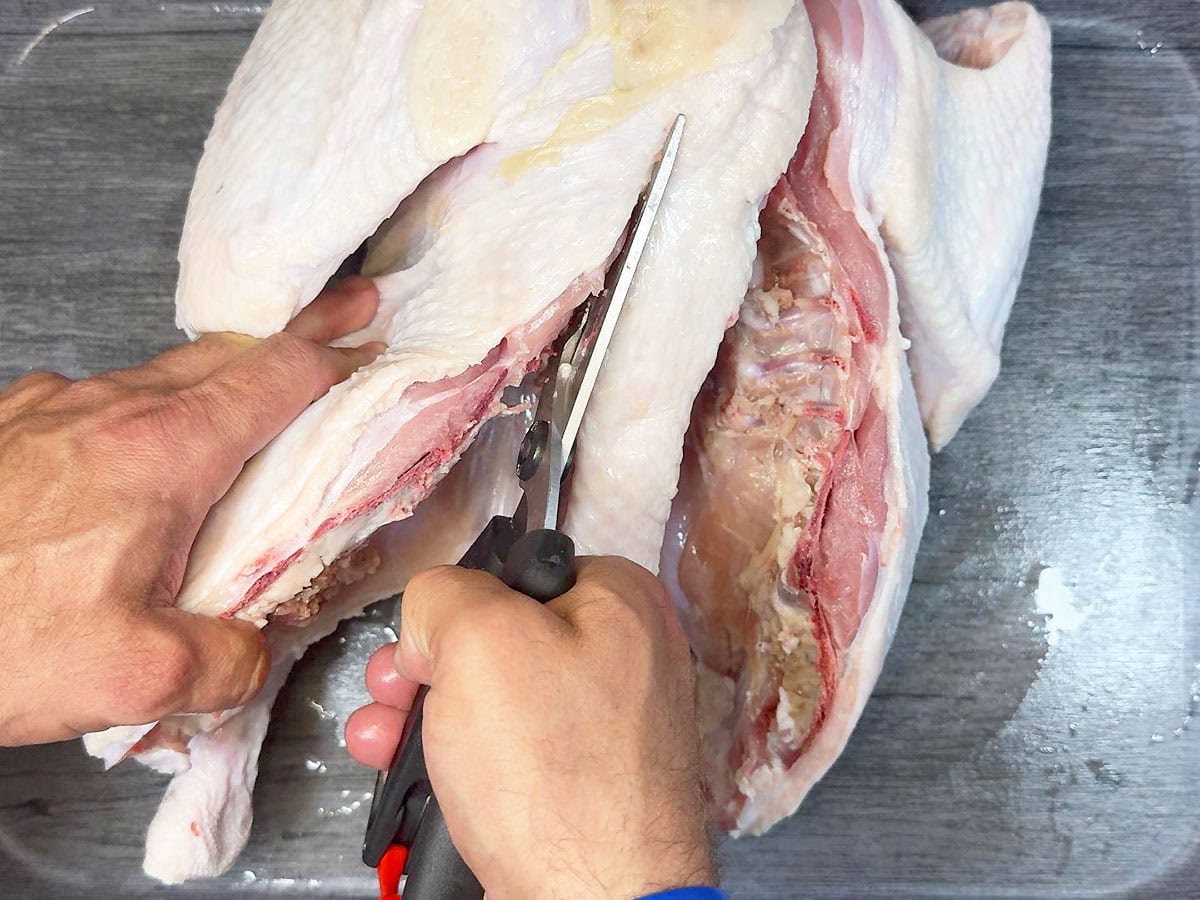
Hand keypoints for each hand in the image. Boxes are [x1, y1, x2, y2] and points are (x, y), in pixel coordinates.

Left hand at [0, 278, 381, 745]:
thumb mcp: (134, 675)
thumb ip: (225, 662)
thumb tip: (253, 652)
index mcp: (163, 450)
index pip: (275, 374)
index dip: (335, 355)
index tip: (370, 339)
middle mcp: (110, 409)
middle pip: (225, 354)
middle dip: (292, 340)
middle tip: (341, 327)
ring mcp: (51, 407)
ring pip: (161, 377)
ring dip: (217, 385)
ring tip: (247, 418)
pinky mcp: (10, 428)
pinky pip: (102, 404)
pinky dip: (147, 416)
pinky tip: (137, 471)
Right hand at [345, 557, 716, 899]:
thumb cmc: (552, 771)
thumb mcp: (481, 638)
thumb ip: (447, 593)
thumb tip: (435, 614)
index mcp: (622, 600)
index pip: (518, 570)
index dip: (459, 604)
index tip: (426, 643)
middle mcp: (623, 656)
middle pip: (497, 637)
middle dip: (426, 665)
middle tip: (394, 690)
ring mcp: (603, 727)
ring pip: (491, 697)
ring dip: (422, 713)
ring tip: (378, 738)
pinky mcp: (579, 785)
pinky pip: (508, 751)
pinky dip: (454, 756)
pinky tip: (405, 770)